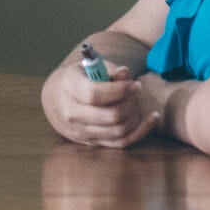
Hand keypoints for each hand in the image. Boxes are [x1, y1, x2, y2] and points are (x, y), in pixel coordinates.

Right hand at [42, 59, 159, 149]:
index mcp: (69, 87)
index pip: (94, 94)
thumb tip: (125, 74)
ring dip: (135, 116)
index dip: (119, 90)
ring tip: (136, 102)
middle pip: (109, 116)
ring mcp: (81, 131)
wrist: (57, 99)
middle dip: (130, 103)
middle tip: (136, 92)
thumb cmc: (79, 78)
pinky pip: (122, 143)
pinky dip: (141, 131)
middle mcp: (72, 112)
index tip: (135, 84)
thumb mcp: (89, 66)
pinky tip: (151, 117)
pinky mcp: (93, 142)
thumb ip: (109, 69)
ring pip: (118, 131)